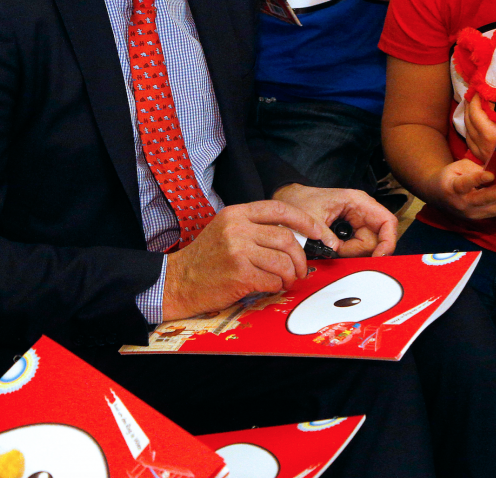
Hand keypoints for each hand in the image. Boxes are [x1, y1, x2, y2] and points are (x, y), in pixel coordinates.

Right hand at [162, 200, 328, 320]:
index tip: (317, 231)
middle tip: (300, 269)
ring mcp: (238, 251)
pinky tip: (269, 287)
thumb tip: (292, 236)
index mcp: (236, 214)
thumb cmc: (205, 258)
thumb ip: (254, 227)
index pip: (279, 210)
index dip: (304, 220)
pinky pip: (273, 281)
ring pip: (283, 262)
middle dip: (300, 257)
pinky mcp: (240, 274)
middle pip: (287, 239)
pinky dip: (277, 287)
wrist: (178, 280)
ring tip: (285, 280)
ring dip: (291, 275)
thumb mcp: (226, 230)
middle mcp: (238, 229)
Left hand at [273, 183, 397, 257]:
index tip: (378, 257)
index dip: (388, 242)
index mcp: (358, 202)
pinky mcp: (352, 232)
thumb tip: (337, 250)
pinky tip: (335, 247)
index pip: (387, 222)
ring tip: (332, 245)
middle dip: (359, 250)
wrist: (291, 201)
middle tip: (338, 249)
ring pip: (368, 246)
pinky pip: (357, 247)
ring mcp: (359, 222)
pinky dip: (348, 252)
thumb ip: (324, 234)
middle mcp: (363, 212)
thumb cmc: (301, 201)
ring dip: (352, 252)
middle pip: (377, 239)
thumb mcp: (310, 217)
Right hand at [424, 157, 495, 219]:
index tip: (490, 175)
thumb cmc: (450, 176)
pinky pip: (495, 211)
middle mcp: (461, 203)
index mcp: (452, 187)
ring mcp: (470, 213)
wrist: (438, 196)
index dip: (477, 180)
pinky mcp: (478, 218)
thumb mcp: (458, 167)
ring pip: (492, 208)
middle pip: (482, 199)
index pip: (464, 184)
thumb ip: (475, 169)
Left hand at [464, 90, 495, 161]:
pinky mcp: (487, 160)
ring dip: (468, 120)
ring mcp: (483, 155)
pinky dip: (471, 132)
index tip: (478, 90)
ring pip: (468, 134)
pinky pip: (472, 144)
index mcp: (490, 136)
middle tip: (473, 96)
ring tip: (472, 109)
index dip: (475, 100)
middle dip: (469, 108)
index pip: (475, 114)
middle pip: (468, 123)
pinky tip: (476, 128)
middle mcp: (482, 146)